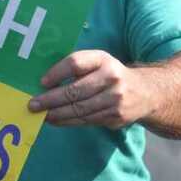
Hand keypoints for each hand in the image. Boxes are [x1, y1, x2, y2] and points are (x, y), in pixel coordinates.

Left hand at [28, 50, 153, 128]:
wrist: (146, 92)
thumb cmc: (110, 74)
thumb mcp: (98, 62)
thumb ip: (77, 68)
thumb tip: (44, 83)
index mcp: (103, 59)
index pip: (75, 63)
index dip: (56, 73)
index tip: (41, 83)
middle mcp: (111, 77)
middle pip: (75, 90)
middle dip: (51, 100)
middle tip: (33, 105)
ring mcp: (115, 99)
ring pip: (80, 109)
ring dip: (57, 114)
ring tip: (42, 115)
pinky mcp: (116, 116)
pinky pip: (87, 120)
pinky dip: (68, 122)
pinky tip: (55, 120)